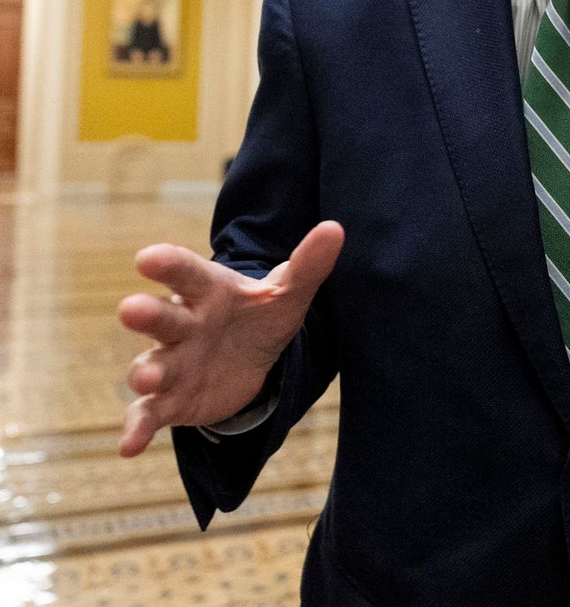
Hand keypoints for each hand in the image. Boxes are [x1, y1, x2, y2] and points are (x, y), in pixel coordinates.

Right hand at [117, 221, 344, 456]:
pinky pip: (149, 414)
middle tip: (130, 308)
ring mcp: (173, 363)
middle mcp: (183, 324)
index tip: (148, 258)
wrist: (251, 360)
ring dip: (145, 372)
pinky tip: (130, 445)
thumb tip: (335, 228)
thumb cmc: (260, 315)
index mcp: (208, 291)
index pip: (187, 273)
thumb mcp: (288, 292)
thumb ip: (308, 264)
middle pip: (162, 317)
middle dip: (146, 314)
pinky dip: (138, 428)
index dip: (168, 264)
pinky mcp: (170, 400)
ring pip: (152, 365)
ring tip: (146, 378)